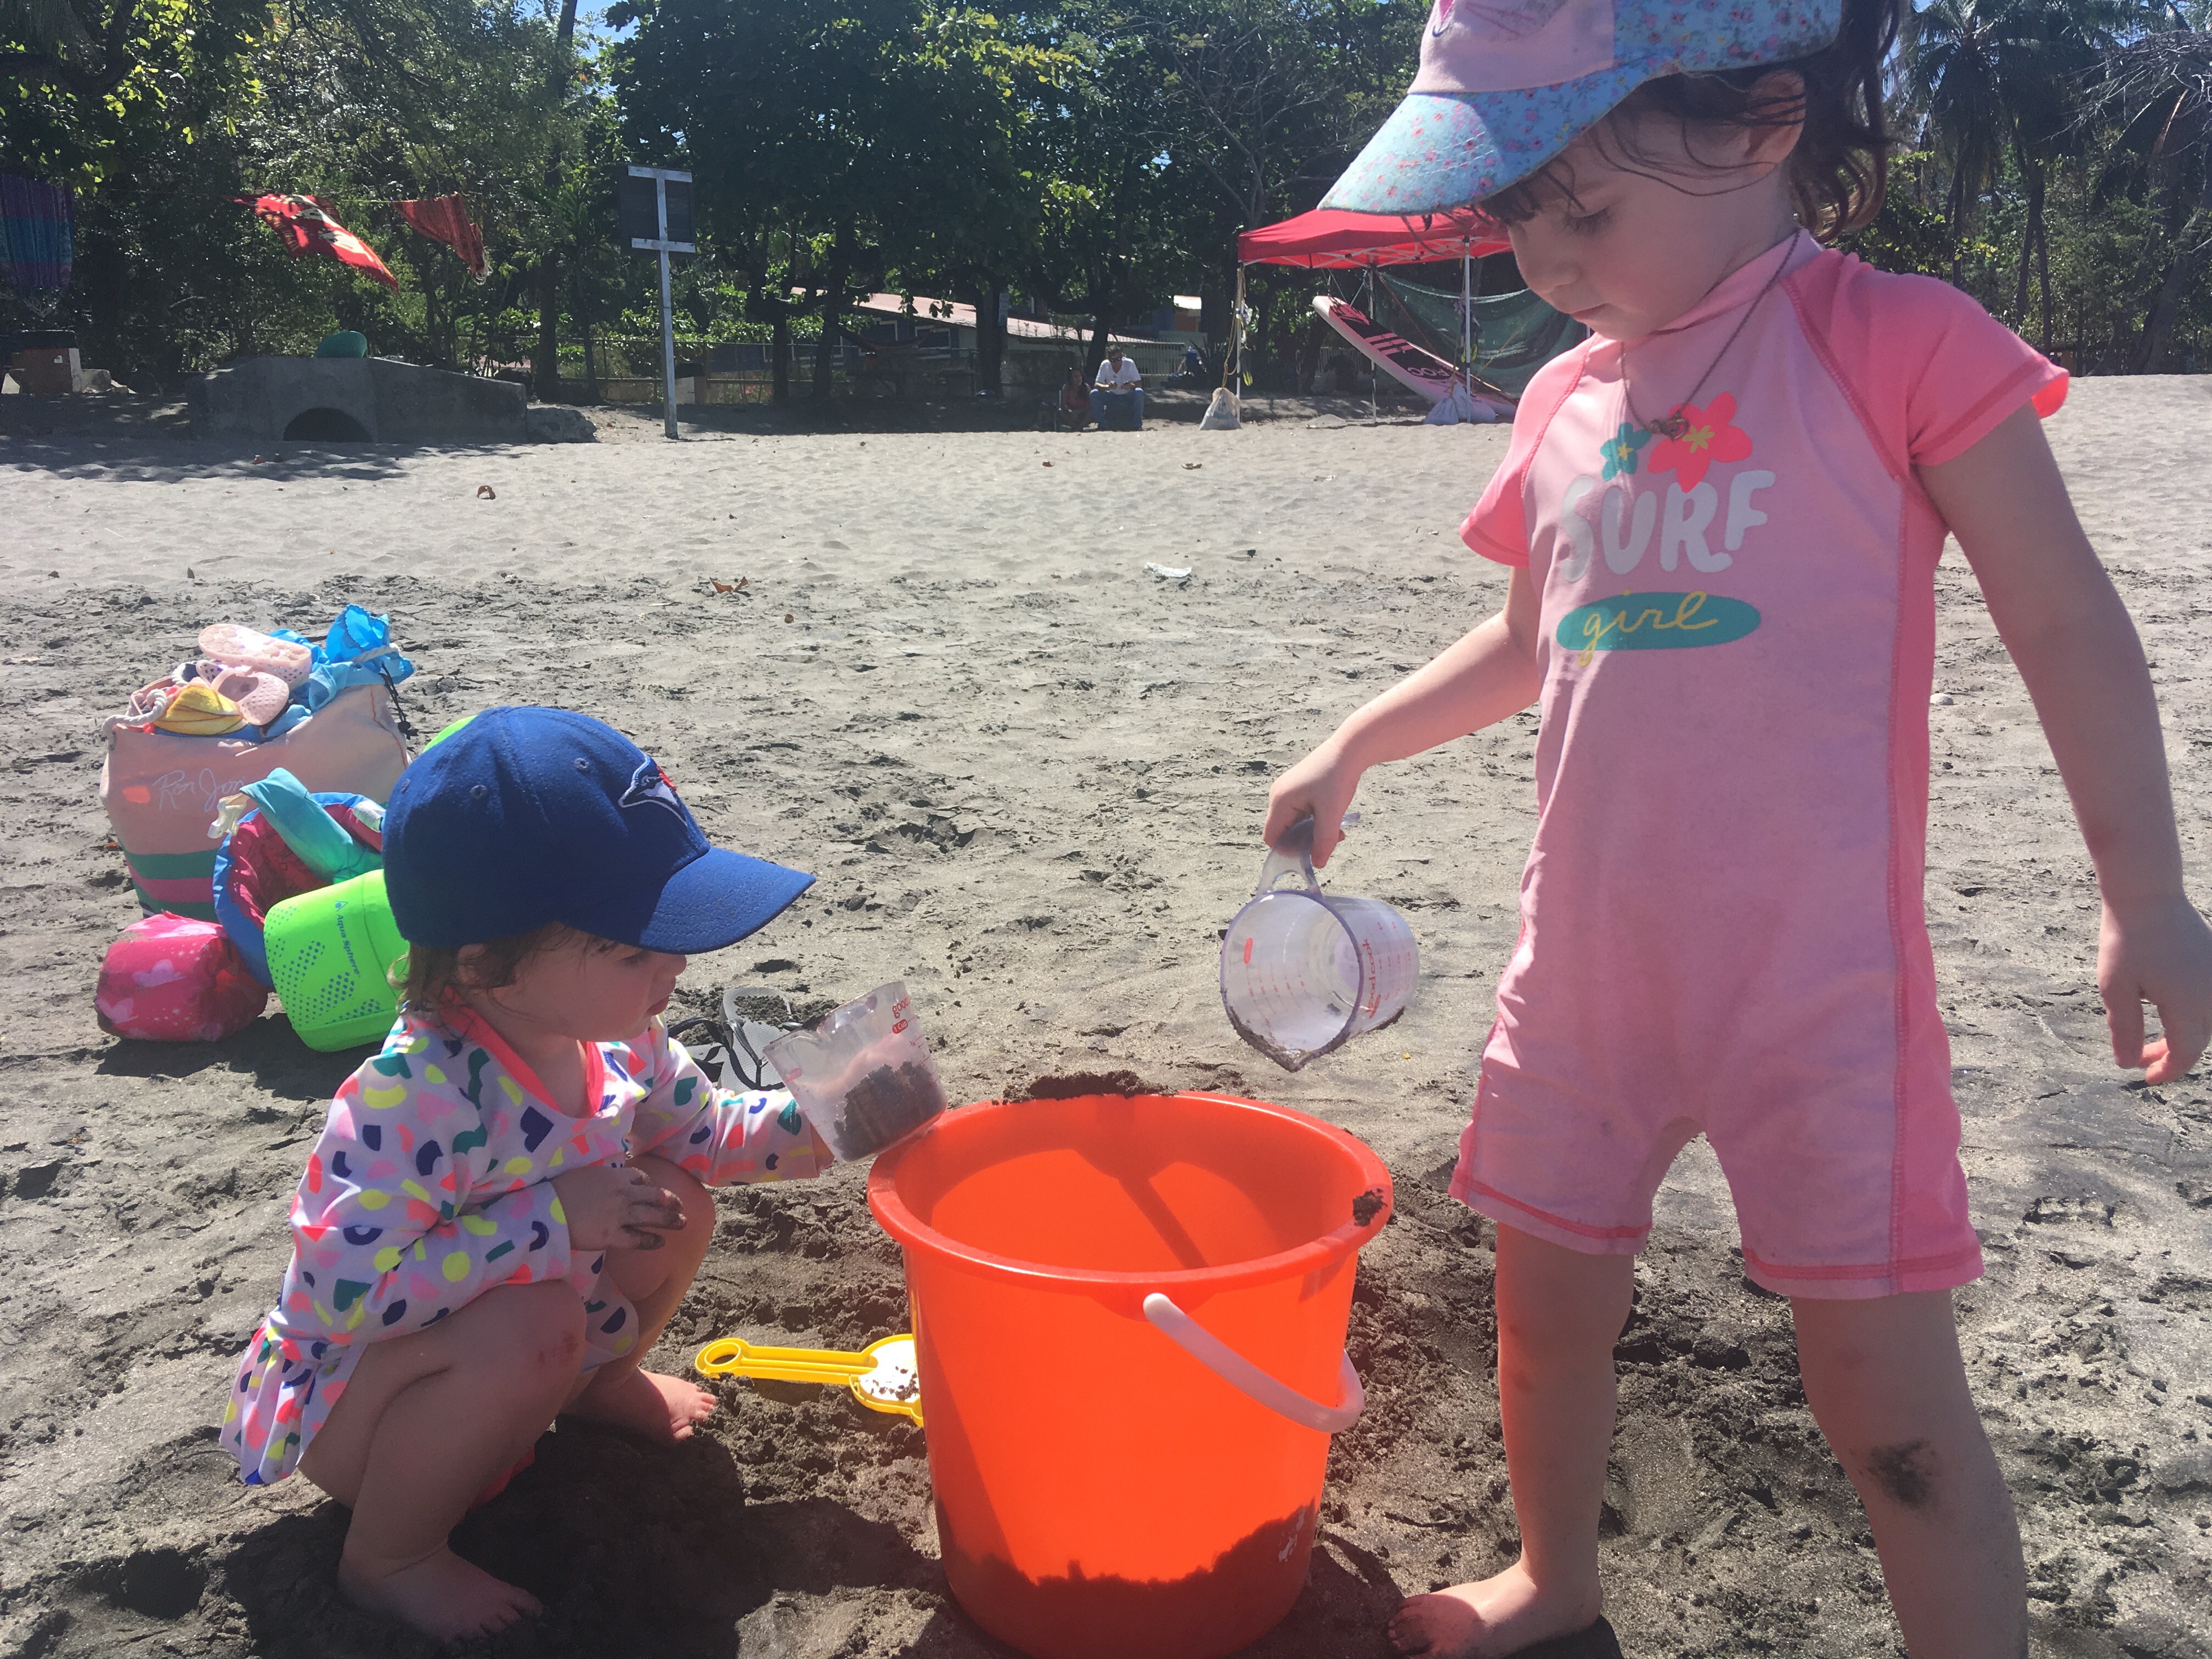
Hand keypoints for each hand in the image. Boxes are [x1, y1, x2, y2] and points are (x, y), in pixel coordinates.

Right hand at [552, 1162, 686, 1250]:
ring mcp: (620, 1215)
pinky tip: (660, 1243)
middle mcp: (624, 1194)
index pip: (641, 1177)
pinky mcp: (612, 1236)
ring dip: (670, 1220)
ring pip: (653, 1217)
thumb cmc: (559, 1189)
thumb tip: (605, 1180)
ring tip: (682, 1224)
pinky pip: (638, 1239)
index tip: (653, 1189)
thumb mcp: (584, 1173)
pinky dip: (651, 1241)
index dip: (650, 1184)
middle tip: (681, 1207)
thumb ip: (601, 1176)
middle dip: (671, 1202)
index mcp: (615, 1176)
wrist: (547, 1209)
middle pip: (655, 1196)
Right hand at [1263, 738, 1362, 868]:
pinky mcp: (1299, 787)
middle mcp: (1279, 795)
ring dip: (1313, 831)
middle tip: (1330, 841)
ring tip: (1336, 830)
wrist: (1349, 748)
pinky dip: (1315, 819)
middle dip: (1305, 841)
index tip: (1311, 854)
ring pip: (1295, 822)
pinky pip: (1301, 811)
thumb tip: (1317, 864)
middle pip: (1284, 831)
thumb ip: (1323, 841)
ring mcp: (1288, 790)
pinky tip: (1332, 817)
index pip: (1272, 837)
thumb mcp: (1331, 813)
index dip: (1288, 851)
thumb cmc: (1337, 777)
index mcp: (1281, 801)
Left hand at [2098, 894, 2211, 1082]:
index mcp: (2189, 1003)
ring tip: (2150, 1036)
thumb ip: (2125, 1029)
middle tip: (2140, 1058)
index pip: (2185, 1052)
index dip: (2167, 1070)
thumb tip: (2127, 1062)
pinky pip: (2208, 997)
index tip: (2146, 1077)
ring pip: (2205, 1020)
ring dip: (2182, 1034)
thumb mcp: (2115, 988)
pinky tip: (2162, 1006)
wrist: (2147, 894)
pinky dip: (2190, 1012)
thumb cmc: (2127, 940)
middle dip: (2170, 1053)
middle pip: (2198, 1039)